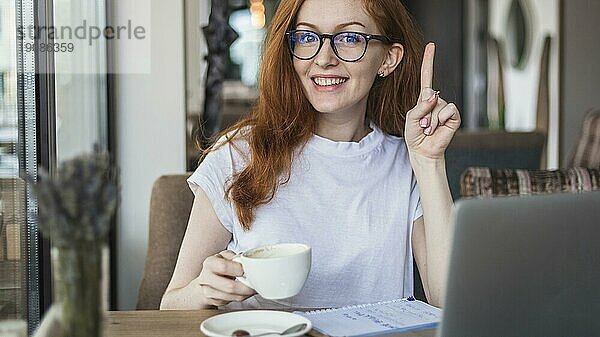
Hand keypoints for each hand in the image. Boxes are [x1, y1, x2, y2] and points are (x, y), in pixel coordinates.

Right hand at [196, 250, 255, 306]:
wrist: (206, 280)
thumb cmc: (218, 266)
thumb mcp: (226, 256)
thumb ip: (235, 258)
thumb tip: (246, 261)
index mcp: (209, 263)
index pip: (224, 267)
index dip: (238, 269)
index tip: (247, 269)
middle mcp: (206, 278)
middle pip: (230, 286)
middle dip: (246, 286)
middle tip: (255, 282)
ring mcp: (208, 292)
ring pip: (233, 296)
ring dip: (246, 293)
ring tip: (253, 287)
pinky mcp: (214, 301)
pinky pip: (232, 301)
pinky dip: (242, 296)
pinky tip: (245, 291)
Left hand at [404, 43, 460, 159]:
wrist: (423, 150)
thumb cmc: (415, 135)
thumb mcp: (411, 118)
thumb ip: (421, 106)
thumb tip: (434, 95)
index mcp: (424, 98)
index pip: (426, 76)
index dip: (428, 61)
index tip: (431, 46)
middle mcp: (436, 100)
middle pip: (429, 94)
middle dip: (422, 111)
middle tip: (422, 125)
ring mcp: (445, 107)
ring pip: (438, 104)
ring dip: (430, 119)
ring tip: (428, 128)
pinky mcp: (454, 116)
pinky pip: (448, 110)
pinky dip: (440, 119)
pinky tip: (437, 128)